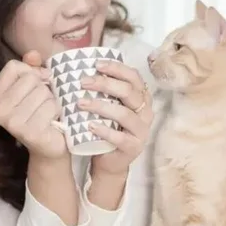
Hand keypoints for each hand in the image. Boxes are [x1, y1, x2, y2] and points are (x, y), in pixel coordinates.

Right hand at [0, 51, 67, 159]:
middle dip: (44, 88)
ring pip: (42, 92)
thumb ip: (32, 68)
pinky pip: (50, 106)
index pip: (13, 67)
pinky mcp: (28, 132)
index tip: (38, 84)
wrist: (51, 146)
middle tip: (43, 103)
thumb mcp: (35, 87)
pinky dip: (57, 111)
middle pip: (30, 78)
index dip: (31, 72)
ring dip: (52, 100)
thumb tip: (33, 54)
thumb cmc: (41, 113)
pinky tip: (53, 121)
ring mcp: (12, 123)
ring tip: (48, 113)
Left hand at [77, 60, 153, 175]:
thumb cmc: (108, 127)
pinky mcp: (134, 147)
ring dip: (100, 106)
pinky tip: (90, 126)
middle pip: (128, 92)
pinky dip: (104, 130)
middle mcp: (145, 111)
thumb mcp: (110, 105)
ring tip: (80, 103)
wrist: (109, 161)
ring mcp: (141, 130)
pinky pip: (120, 137)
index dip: (116, 68)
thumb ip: (105, 90)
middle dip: (105, 84)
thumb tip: (83, 68)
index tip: (96, 64)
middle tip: (83, 82)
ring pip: (124, 114)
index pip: (133, 77)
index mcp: (141, 97)